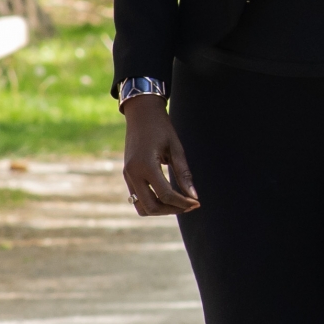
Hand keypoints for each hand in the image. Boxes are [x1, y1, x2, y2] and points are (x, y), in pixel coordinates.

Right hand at [121, 96, 198, 215]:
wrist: (141, 114)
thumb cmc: (161, 128)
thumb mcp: (176, 149)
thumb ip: (184, 174)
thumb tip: (194, 196)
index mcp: (146, 165)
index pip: (166, 194)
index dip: (183, 202)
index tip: (197, 202)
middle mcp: (133, 173)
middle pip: (152, 206)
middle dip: (172, 210)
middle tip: (189, 205)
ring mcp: (127, 175)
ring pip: (142, 207)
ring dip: (160, 209)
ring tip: (179, 203)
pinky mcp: (127, 175)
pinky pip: (137, 198)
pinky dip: (152, 202)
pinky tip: (168, 197)